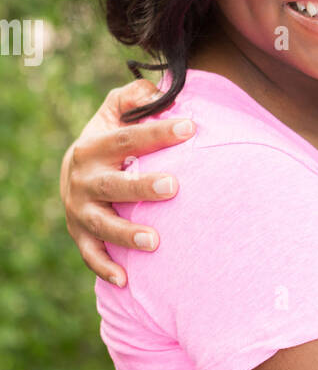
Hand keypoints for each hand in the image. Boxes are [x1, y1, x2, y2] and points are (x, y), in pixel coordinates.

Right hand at [61, 78, 194, 285]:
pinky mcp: (80, 235)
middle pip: (114, 184)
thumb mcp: (114, 114)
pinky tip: (126, 281)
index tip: (191, 127)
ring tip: (156, 241)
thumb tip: (154, 89)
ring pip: (102, 224)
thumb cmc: (108, 141)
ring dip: (127, 234)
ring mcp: (80, 209)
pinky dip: (105, 267)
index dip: (158, 133)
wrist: (74, 174)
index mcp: (95, 146)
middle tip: (173, 187)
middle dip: (142, 186)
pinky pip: (91, 254)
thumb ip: (132, 98)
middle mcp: (84, 179)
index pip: (129, 138)